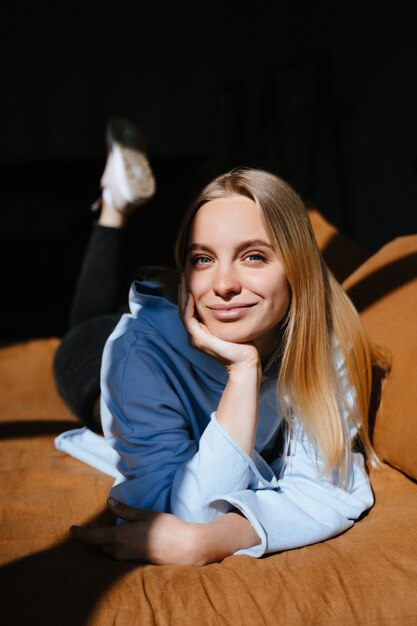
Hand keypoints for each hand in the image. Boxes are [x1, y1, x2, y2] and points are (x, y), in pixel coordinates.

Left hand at [70, 497, 199, 565]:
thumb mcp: (144, 514)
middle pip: (99, 544)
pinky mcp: (136, 561)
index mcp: (120, 538)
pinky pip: (118, 553)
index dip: (80, 533)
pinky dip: (114, 543)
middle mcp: (120, 551)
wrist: (185, 548)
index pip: (92, 537)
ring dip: (104, 539)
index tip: (71, 529)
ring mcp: (128, 558)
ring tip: (105, 528)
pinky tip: (120, 536)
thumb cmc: (166, 527)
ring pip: (109, 549)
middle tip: (92, 524)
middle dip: (94, 534)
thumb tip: (109, 502)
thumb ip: (125, 510)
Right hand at [179, 276, 260, 373]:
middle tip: (184, 274)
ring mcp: (195, 338)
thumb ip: (228, 312)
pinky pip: (189, 320)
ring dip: (183, 295)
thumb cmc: (245, 344)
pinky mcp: (199, 340)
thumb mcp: (234, 323)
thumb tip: (234, 296)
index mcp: (201, 332)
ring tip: (184, 280)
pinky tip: (192, 295)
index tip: (191, 277)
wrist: (246, 361)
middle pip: (183, 308)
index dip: (189, 293)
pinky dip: (189, 306)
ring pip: (183, 312)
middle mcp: (195, 335)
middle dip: (183, 290)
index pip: (190, 308)